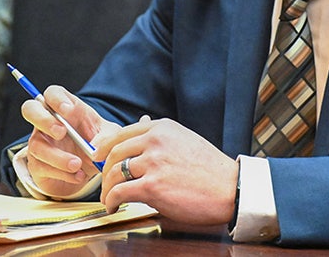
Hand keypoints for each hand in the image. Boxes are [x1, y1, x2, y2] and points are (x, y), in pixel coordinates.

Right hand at [20, 85, 118, 196]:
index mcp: (66, 108)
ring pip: (36, 145)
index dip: (57, 99)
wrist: (90, 170)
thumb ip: (107, 137)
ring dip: (58, 156)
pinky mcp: (37, 165)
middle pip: (30, 109)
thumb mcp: (109, 136)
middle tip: (61, 132)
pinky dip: (62, 174)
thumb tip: (95, 147)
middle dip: (43, 119)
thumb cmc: (97, 144)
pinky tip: (78, 176)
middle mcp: (48, 122)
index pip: (52, 93)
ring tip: (77, 164)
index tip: (68, 111)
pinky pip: (42, 167)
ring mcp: (40, 143)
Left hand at [97, 115, 237, 224]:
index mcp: (162, 128)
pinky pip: (119, 192)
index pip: (122, 134)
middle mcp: (155, 141)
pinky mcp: (152, 186)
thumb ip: (161, 135)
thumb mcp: (185, 140)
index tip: (98, 157)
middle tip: (102, 182)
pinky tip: (114, 206)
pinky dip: (111, 201)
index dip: (104, 148)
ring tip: (108, 198)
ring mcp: (153, 163)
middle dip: (103, 171)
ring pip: (113, 173)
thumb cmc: (211, 169)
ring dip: (106, 189)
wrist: (230, 188)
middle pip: (114, 153)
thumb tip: (141, 122)